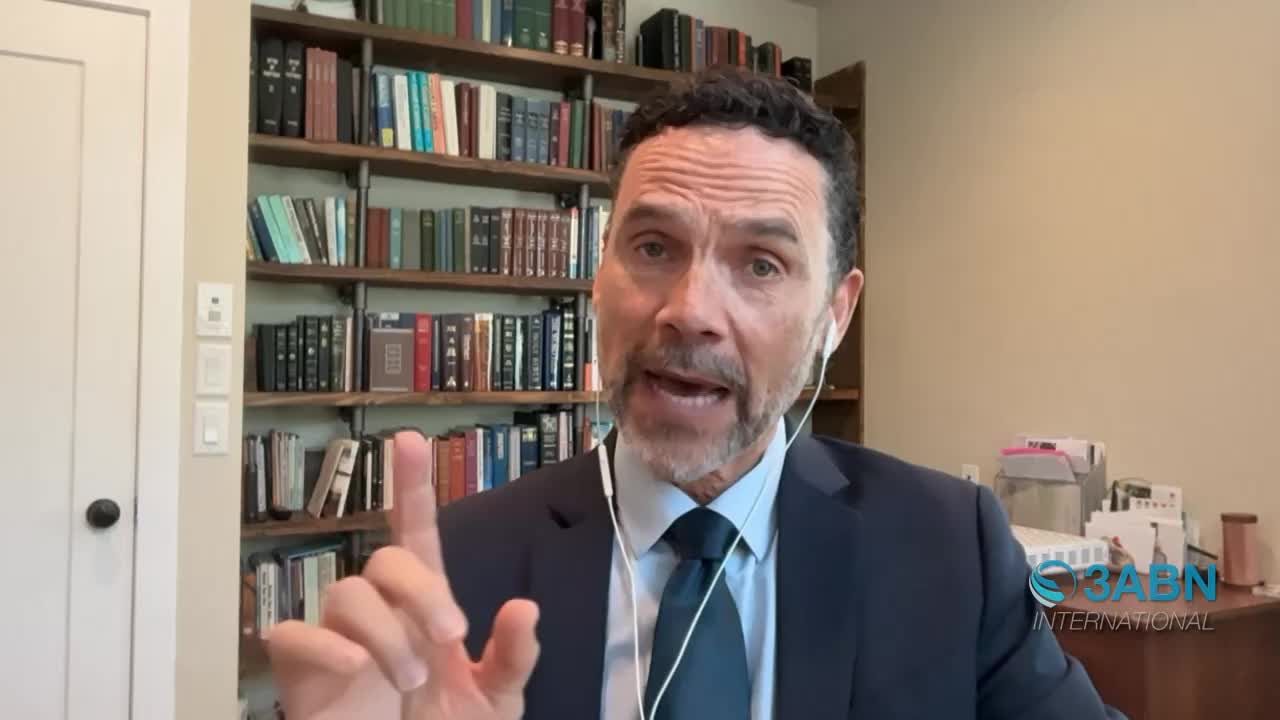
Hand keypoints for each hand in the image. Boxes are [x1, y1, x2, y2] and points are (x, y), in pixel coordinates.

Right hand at [267, 430, 540, 718]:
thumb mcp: (495, 701)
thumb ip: (512, 657)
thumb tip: (524, 607)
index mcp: (426, 611)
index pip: (418, 536)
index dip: (411, 487)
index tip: (409, 440)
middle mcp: (381, 613)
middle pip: (387, 559)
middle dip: (421, 591)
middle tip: (449, 638)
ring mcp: (338, 638)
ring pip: (346, 593)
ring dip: (384, 633)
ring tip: (408, 682)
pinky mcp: (301, 671)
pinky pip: (293, 635)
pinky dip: (322, 645)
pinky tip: (352, 667)